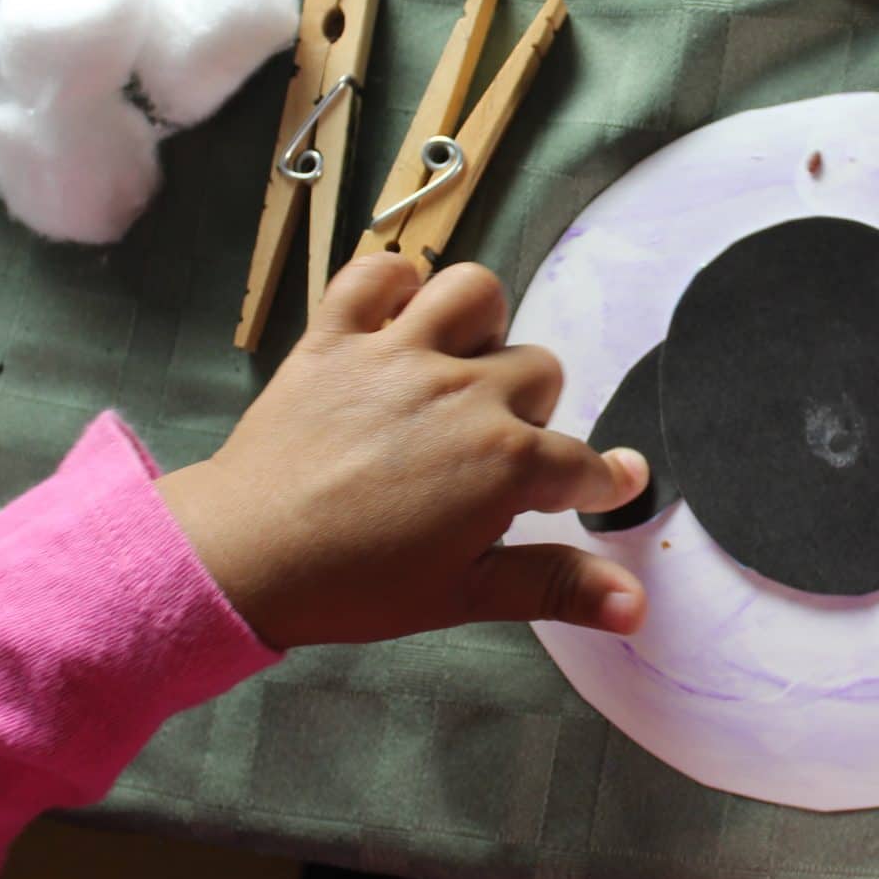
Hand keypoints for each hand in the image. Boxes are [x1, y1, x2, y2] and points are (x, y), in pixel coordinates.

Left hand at [156, 256, 649, 648]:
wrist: (243, 558)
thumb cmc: (352, 583)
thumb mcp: (466, 595)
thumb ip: (557, 587)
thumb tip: (635, 606)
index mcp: (502, 461)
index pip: (581, 463)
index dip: (603, 479)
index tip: (612, 482)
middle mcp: (461, 392)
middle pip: (539, 370)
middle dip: (531, 411)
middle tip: (493, 454)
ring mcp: (397, 354)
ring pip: (475, 294)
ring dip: (481, 326)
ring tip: (462, 368)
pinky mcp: (336, 336)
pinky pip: (376, 273)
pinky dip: (391, 284)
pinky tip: (397, 321)